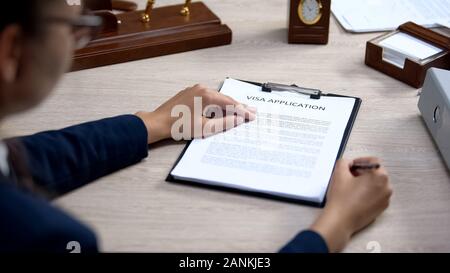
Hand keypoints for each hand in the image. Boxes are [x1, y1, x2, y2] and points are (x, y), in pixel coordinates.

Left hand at [136, 84, 255, 143]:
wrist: (158, 123)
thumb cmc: (179, 126)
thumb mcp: (205, 128)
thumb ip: (224, 123)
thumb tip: (238, 119)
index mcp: (207, 96)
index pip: (230, 103)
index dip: (242, 111)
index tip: (251, 116)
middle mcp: (202, 89)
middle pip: (224, 99)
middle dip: (238, 106)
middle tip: (251, 111)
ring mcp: (194, 89)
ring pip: (216, 98)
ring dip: (227, 105)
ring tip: (239, 111)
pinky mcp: (189, 93)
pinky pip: (207, 97)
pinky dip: (216, 104)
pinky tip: (221, 109)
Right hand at [310, 157, 392, 251]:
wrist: (341, 220)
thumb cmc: (341, 198)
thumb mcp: (339, 173)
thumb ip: (344, 162)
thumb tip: (348, 163)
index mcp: (379, 176)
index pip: (372, 161)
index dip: (360, 161)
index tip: (351, 165)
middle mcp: (386, 187)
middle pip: (376, 172)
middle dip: (363, 172)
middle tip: (350, 175)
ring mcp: (385, 199)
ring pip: (377, 184)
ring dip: (366, 182)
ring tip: (352, 186)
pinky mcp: (381, 208)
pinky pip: (377, 195)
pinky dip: (368, 192)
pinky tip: (356, 196)